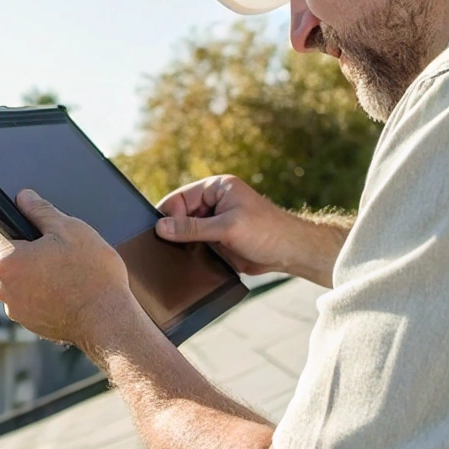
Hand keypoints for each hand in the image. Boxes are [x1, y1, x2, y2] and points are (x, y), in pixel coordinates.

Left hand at [0, 190, 148, 350]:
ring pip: (22, 279)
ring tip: (69, 274)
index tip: (35, 227)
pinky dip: (46, 294)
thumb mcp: (70, 229)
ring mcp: (16, 309)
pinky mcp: (30, 324)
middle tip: (61, 252)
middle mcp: (3, 288)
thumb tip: (24, 198)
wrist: (108, 320)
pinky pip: (32, 300)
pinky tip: (69, 292)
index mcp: (7, 261)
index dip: (16, 223)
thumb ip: (41, 210)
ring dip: (38, 274)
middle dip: (31, 251)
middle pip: (10, 256)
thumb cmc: (92, 276)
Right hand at [155, 175, 347, 286]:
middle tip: (165, 246)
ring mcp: (215, 223)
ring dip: (182, 243)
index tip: (159, 232)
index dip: (168, 214)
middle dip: (173, 230)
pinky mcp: (218, 241)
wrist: (290, 252)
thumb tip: (161, 227)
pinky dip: (190, 253)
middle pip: (180, 215)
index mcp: (217, 188)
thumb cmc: (266, 231)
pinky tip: (187, 261)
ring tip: (177, 254)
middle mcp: (214, 203)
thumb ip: (193, 228)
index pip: (180, 198)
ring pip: (186, 232)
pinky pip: (196, 245)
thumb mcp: (227, 227)